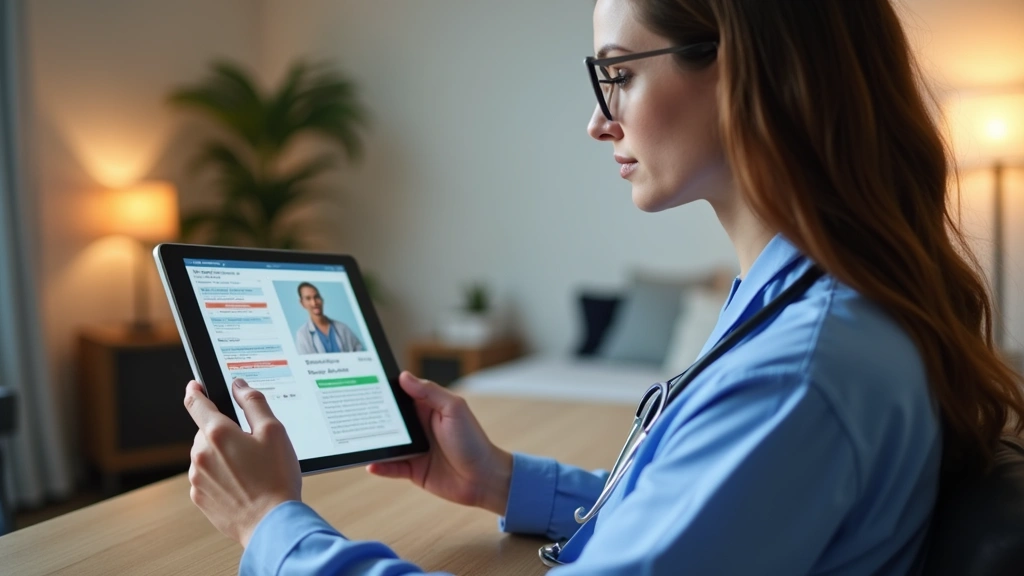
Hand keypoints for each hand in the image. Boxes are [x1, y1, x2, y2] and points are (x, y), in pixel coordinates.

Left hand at [183, 378, 301, 546]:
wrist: (272, 523)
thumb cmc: (277, 478)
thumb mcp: (274, 431)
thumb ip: (254, 402)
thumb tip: (239, 385)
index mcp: (218, 433)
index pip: (196, 403)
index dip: (196, 390)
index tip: (196, 385)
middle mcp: (201, 454)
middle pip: (206, 432)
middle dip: (224, 432)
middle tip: (251, 444)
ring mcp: (197, 478)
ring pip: (206, 455)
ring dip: (223, 455)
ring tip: (251, 470)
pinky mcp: (200, 497)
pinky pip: (207, 477)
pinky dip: (221, 476)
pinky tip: (243, 484)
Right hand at [367, 372, 512, 514]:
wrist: (484, 479)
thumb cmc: (473, 441)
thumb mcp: (454, 409)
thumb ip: (429, 392)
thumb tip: (403, 376)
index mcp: (428, 408)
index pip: (402, 394)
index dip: (386, 389)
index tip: (365, 382)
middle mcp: (419, 427)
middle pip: (390, 419)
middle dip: (373, 416)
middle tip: (353, 412)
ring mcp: (414, 448)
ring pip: (387, 443)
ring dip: (374, 441)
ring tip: (356, 438)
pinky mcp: (413, 470)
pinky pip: (391, 467)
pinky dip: (380, 466)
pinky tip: (371, 464)